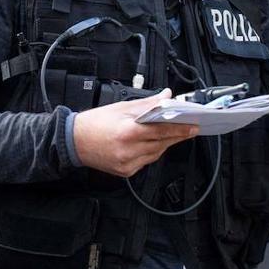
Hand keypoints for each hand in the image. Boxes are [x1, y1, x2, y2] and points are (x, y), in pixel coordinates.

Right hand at [72, 89, 198, 177]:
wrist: (74, 142)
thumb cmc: (95, 123)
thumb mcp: (121, 108)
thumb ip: (147, 104)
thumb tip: (166, 97)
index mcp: (128, 131)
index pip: (162, 130)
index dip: (180, 128)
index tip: (193, 125)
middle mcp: (128, 150)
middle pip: (162, 143)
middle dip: (177, 135)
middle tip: (190, 128)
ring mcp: (127, 163)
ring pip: (156, 153)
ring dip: (165, 143)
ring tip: (171, 133)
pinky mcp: (126, 171)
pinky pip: (146, 161)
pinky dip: (152, 152)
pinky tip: (152, 143)